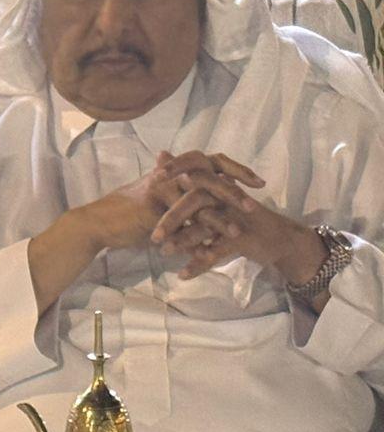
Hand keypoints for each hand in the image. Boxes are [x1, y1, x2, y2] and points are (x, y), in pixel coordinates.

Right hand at [80, 152, 260, 254]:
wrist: (99, 224)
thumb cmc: (130, 216)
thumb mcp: (160, 205)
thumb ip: (183, 202)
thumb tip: (206, 213)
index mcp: (176, 170)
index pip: (213, 163)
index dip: (237, 170)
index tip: (259, 183)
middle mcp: (171, 173)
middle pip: (211, 178)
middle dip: (235, 194)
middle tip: (254, 207)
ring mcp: (161, 186)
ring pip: (198, 201)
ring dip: (219, 219)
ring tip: (235, 233)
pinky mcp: (153, 203)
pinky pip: (180, 221)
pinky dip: (194, 237)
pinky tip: (206, 250)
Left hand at [151, 152, 323, 283]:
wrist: (279, 240)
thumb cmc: (241, 220)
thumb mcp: (216, 203)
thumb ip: (188, 186)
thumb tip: (162, 156)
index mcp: (219, 185)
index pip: (195, 170)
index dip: (175, 170)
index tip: (152, 178)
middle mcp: (227, 197)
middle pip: (196, 199)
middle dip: (172, 216)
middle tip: (153, 235)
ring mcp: (236, 217)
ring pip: (205, 226)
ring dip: (183, 241)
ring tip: (163, 252)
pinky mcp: (244, 238)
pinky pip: (217, 251)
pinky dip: (199, 264)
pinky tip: (183, 275)